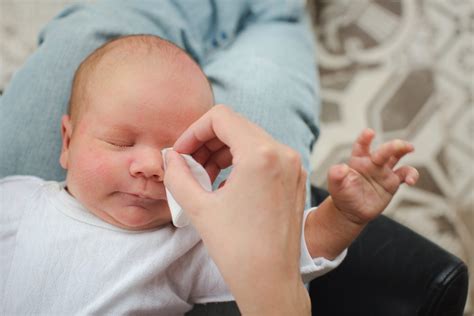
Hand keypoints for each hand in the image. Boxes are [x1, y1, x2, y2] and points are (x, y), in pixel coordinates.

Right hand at [163, 105, 309, 314]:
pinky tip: (225, 184)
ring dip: (223, 152)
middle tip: (189, 166)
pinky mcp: (295, 179)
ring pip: (251, 140)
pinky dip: (241, 162)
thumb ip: (177, 174)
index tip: (181, 152)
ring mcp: (293, 166)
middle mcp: (283, 154)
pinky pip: (265, 156)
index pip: (221, 117)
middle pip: (236, 126)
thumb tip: (170, 157)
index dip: (193, 130)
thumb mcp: (198, 207)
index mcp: (261, 154)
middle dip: (207, 142)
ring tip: (204, 177)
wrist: (270, 281)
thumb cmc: (237, 249)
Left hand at [328, 128, 418, 225]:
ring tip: (410, 149)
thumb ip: (335, 174)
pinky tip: (411, 180)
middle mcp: (372, 162)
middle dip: (392, 146)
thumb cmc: (342, 194)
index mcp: (357, 160)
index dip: (365, 138)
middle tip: (400, 145)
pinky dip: (411, 175)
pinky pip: (405, 174)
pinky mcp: (392, 182)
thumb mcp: (335, 185)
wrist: (351, 211)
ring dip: (403, 150)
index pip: (361, 146)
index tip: (369, 133)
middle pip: (384, 150)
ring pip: (396, 156)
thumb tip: (341, 167)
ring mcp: (383, 171)